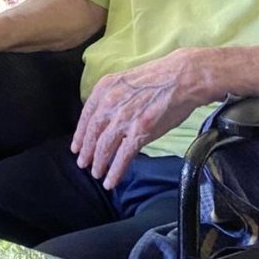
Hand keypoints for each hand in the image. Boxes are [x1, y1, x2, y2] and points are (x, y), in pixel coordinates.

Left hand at [70, 51, 200, 189]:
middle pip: (92, 133)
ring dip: (99, 163)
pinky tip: (111, 181)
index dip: (80, 135)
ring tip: (97, 174)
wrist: (182, 77)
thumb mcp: (126, 81)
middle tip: (83, 164)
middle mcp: (110, 103)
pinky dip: (115, 171)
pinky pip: (123, 157)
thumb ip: (113, 97)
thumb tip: (106, 116)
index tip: (76, 147)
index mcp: (105, 88)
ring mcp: (124, 118)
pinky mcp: (140, 132)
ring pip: (104, 147)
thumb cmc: (158, 78)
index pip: (86, 116)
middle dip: (86, 152)